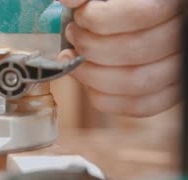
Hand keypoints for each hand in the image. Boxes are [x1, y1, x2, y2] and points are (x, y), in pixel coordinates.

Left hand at [59, 0, 181, 116]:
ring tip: (74, 59)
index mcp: (173, 3)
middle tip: (72, 35)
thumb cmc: (127, 4)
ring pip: (136, 83)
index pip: (140, 15)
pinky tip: (88, 82)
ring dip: (91, 75)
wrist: (138, 19)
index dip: (100, 19)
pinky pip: (140, 106)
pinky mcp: (170, 91)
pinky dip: (105, 99)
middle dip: (90, 47)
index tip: (79, 17)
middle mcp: (183, 35)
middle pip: (135, 50)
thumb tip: (68, 0)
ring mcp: (180, 67)